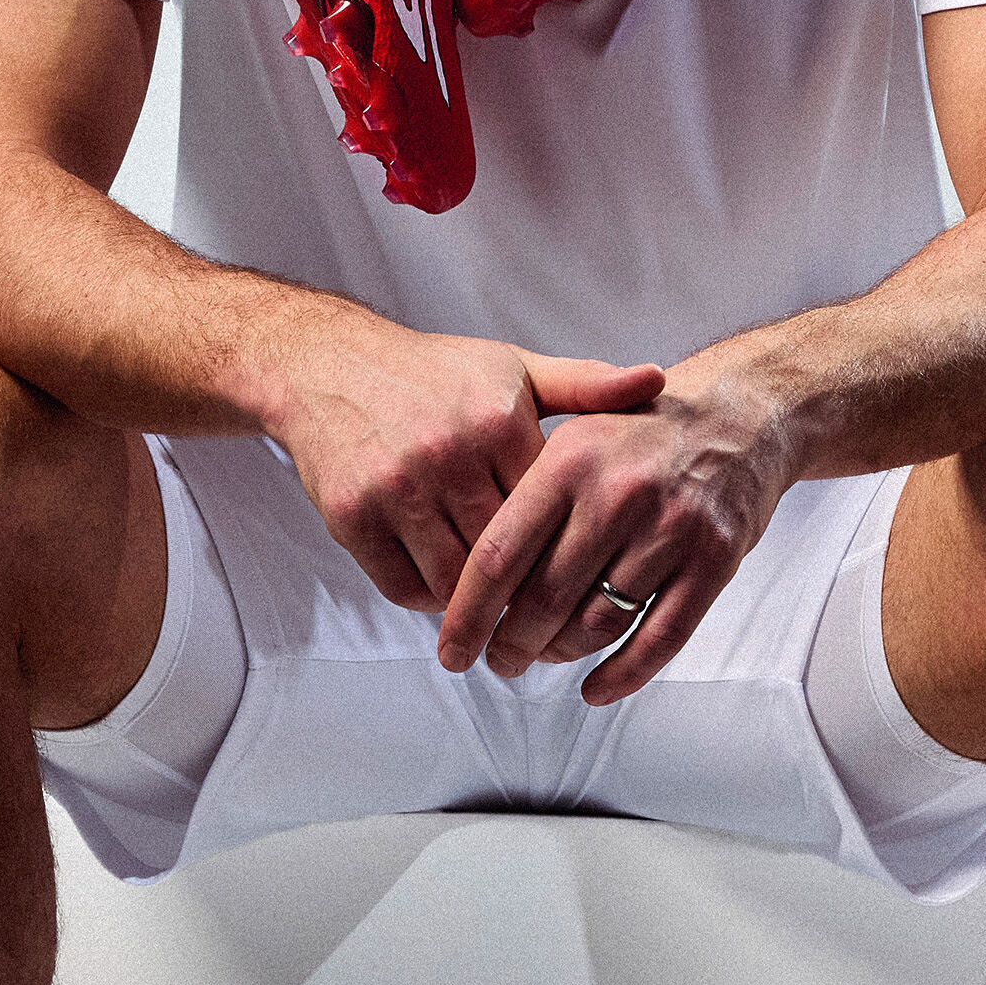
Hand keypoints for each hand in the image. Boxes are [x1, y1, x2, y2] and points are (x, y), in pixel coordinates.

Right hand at [269, 307, 665, 612]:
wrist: (327, 365)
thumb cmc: (433, 373)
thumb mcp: (514, 369)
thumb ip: (586, 385)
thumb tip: (657, 380)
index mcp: (497, 421)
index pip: (551, 513)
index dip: (568, 549)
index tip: (582, 574)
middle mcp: (447, 454)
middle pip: (506, 556)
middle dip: (528, 591)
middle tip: (546, 619)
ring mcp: (396, 488)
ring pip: (455, 581)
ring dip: (477, 605)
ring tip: (498, 614)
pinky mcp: (351, 516)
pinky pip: (401, 586)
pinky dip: (426, 598)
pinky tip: (443, 589)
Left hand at [434, 365, 795, 701]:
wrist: (744, 414)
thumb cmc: (647, 432)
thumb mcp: (579, 433)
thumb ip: (529, 495)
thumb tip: (471, 577)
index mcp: (571, 460)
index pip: (500, 554)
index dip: (467, 613)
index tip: (451, 648)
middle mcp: (618, 493)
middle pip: (544, 598)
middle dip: (511, 644)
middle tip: (498, 660)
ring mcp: (671, 529)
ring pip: (597, 623)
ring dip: (562, 655)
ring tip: (544, 658)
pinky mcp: (715, 560)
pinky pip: (659, 638)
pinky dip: (622, 675)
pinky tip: (595, 689)